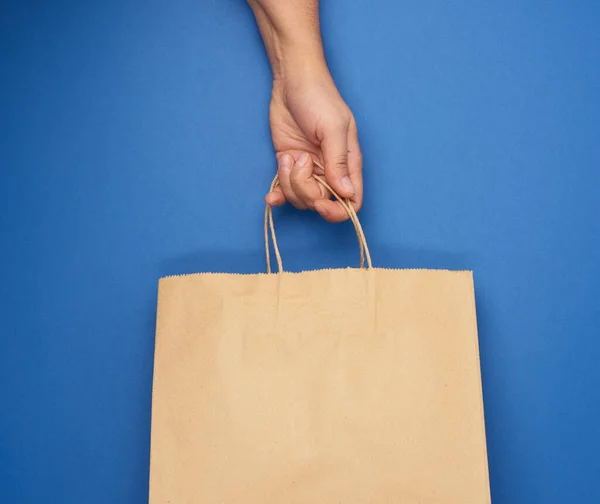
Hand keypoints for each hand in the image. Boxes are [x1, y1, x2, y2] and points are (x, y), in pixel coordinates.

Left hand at [265, 72, 362, 221]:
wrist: (292, 81)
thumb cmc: (319, 98)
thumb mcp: (333, 128)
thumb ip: (339, 162)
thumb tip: (346, 192)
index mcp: (348, 164)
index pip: (351, 201)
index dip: (337, 211)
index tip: (320, 204)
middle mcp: (329, 171)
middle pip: (320, 202)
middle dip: (305, 189)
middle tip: (301, 161)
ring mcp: (308, 170)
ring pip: (300, 198)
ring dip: (289, 183)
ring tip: (289, 157)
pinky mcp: (288, 166)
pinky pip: (284, 191)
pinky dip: (277, 196)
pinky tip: (270, 196)